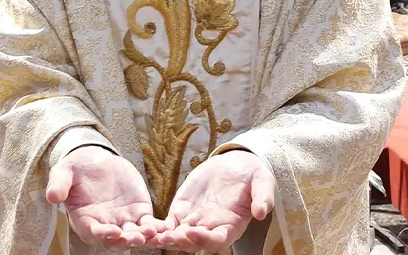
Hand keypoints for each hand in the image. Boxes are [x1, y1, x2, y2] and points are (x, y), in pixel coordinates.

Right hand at [46, 145, 164, 250]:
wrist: (96, 160)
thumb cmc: (77, 168)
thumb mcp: (64, 171)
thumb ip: (59, 184)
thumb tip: (52, 197)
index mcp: (85, 220)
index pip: (93, 233)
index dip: (103, 234)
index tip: (113, 231)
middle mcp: (104, 225)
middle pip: (116, 239)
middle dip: (127, 240)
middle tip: (138, 238)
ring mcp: (123, 220)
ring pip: (134, 234)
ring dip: (144, 236)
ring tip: (154, 233)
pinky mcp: (139, 212)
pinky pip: (148, 224)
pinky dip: (156, 228)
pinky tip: (165, 227)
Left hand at [149, 150, 275, 252]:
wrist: (235, 166)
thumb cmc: (252, 177)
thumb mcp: (262, 182)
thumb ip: (263, 197)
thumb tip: (261, 212)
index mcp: (231, 226)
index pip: (217, 240)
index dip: (204, 239)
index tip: (191, 232)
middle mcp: (211, 228)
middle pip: (193, 242)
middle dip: (179, 241)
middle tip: (165, 238)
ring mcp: (194, 221)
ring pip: (177, 235)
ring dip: (164, 238)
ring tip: (149, 235)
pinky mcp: (181, 211)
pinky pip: (168, 223)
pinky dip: (157, 227)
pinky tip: (145, 226)